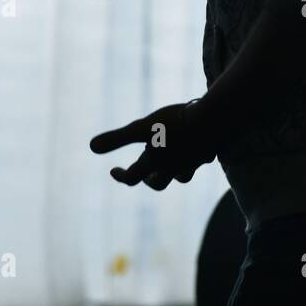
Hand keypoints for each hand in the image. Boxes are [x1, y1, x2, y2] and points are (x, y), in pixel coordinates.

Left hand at [90, 101, 217, 190]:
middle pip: (159, 183)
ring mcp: (194, 161)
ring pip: (182, 174)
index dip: (120, 176)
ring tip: (169, 160)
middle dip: (149, 180)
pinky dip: (194, 156)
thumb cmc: (175, 124)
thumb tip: (91, 147)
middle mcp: (174, 167)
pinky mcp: (209, 152)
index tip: (112, 170)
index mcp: (156, 162)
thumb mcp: (142, 128)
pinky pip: (200, 159)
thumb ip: (117, 138)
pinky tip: (194, 144)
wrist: (214, 121)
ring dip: (173, 171)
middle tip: (144, 174)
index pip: (133, 178)